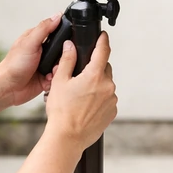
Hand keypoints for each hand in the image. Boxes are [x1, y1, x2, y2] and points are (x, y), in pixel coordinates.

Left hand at [0, 14, 62, 106]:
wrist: (7, 88)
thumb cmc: (13, 65)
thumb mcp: (30, 43)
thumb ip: (44, 29)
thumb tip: (57, 15)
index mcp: (38, 39)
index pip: (58, 31)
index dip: (66, 34)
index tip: (70, 40)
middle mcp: (43, 51)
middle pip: (64, 49)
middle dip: (65, 55)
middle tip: (58, 59)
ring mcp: (46, 64)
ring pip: (64, 63)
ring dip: (60, 68)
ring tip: (52, 71)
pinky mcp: (48, 77)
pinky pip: (60, 76)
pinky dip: (56, 78)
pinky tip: (48, 79)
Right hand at [44, 33, 117, 153]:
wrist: (68, 137)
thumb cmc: (61, 112)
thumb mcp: (59, 82)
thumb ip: (67, 61)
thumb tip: (70, 46)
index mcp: (94, 76)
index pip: (103, 51)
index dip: (103, 41)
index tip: (103, 35)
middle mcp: (108, 86)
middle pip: (103, 69)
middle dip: (93, 69)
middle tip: (78, 78)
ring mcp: (112, 99)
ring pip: (105, 85)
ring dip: (96, 85)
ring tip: (79, 96)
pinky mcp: (113, 111)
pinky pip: (107, 98)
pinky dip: (99, 98)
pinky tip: (86, 106)